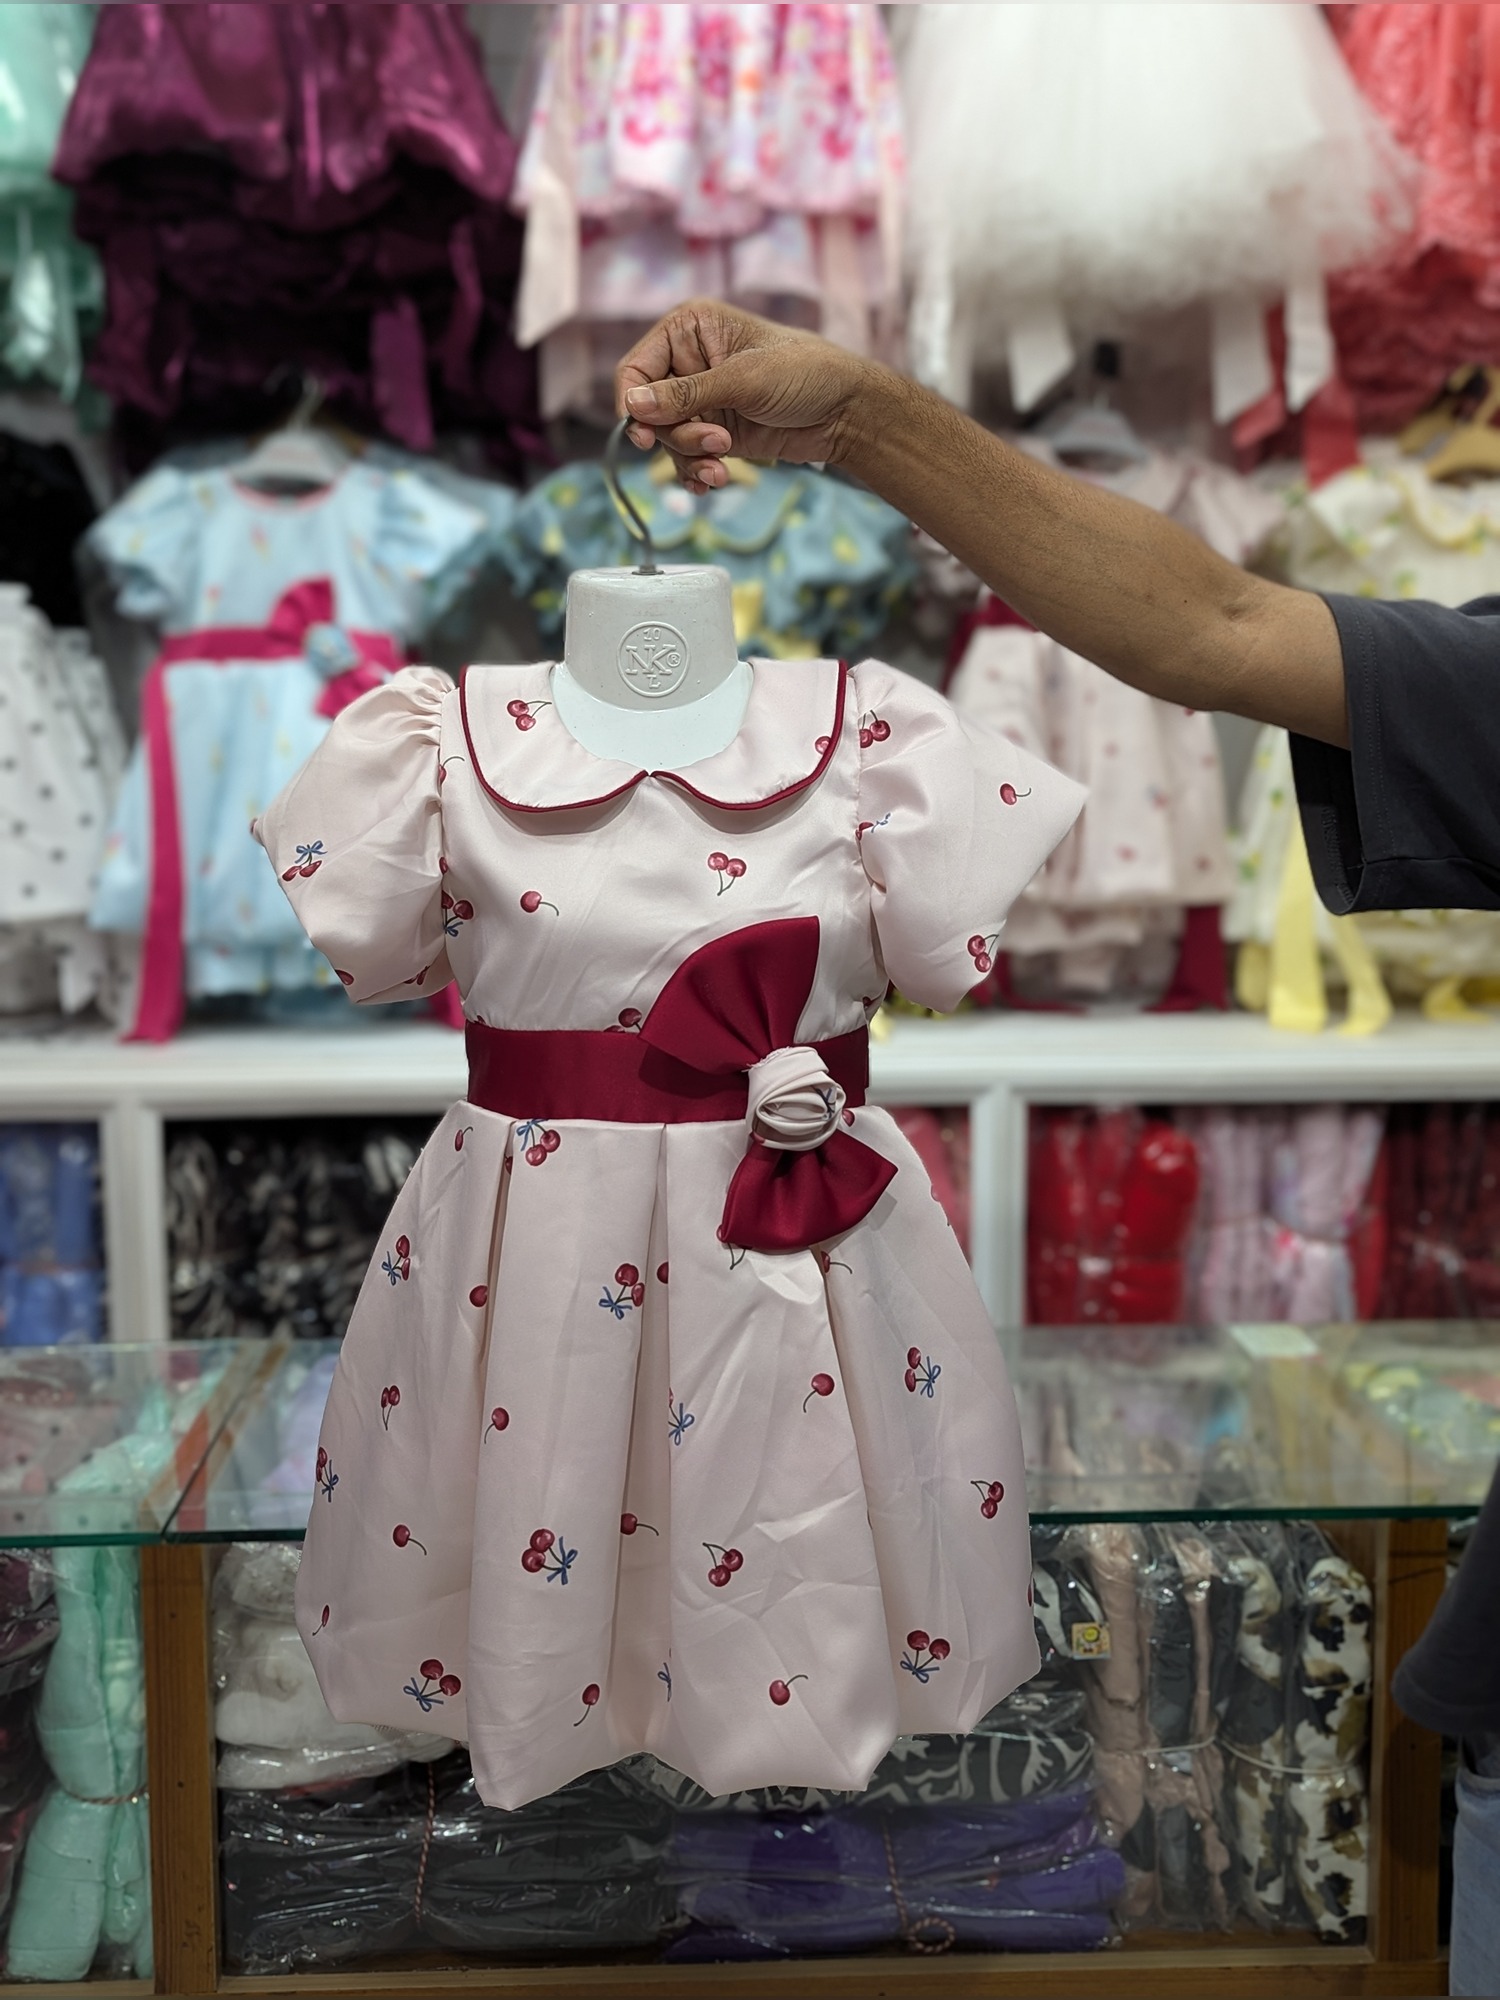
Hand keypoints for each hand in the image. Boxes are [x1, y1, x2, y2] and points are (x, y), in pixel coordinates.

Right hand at [615, 299, 876, 491]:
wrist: (847, 411)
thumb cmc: (805, 373)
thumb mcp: (743, 380)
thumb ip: (686, 394)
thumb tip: (633, 406)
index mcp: (688, 329)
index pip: (635, 368)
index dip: (634, 404)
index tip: (646, 435)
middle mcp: (688, 362)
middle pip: (649, 411)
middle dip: (677, 435)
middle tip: (716, 442)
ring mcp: (701, 400)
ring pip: (667, 439)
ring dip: (691, 457)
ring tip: (723, 463)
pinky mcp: (715, 432)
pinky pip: (687, 458)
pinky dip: (696, 472)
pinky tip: (714, 481)